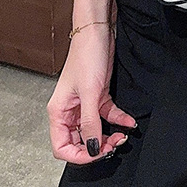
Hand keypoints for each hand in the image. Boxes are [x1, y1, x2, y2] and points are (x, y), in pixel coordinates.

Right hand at [47, 24, 136, 163]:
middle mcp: (70, 110)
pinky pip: (107, 116)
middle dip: (97, 147)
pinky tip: (128, 122)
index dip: (80, 155)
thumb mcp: (90, 93)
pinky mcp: (98, 96)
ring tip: (122, 135)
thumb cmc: (86, 55)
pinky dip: (118, 121)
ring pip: (95, 130)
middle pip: (79, 142)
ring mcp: (84, 104)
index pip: (62, 147)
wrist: (98, 32)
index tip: (98, 153)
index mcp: (59, 112)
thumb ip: (90, 123)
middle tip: (113, 144)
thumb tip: (92, 148)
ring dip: (109, 136)